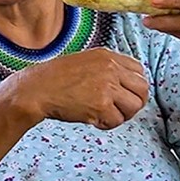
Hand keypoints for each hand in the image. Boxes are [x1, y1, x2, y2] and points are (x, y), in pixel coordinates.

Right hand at [18, 48, 149, 129]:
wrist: (36, 89)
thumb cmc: (55, 79)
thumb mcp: (85, 62)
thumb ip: (106, 69)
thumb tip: (126, 86)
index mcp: (107, 56)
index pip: (139, 71)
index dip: (134, 87)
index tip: (124, 95)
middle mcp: (110, 68)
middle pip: (143, 89)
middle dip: (135, 103)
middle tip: (121, 110)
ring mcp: (107, 86)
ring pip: (134, 106)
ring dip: (122, 115)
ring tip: (105, 116)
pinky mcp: (100, 104)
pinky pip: (117, 120)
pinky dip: (107, 124)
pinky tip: (93, 120)